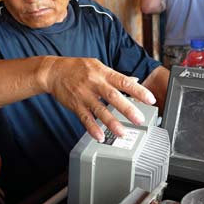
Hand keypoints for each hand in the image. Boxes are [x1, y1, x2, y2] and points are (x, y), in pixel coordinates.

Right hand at [39, 57, 155, 141]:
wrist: (53, 71)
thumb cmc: (77, 68)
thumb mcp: (98, 66)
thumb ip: (115, 76)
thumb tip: (134, 81)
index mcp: (103, 73)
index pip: (124, 81)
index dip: (138, 90)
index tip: (150, 99)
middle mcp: (95, 84)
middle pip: (113, 96)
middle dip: (127, 109)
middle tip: (139, 119)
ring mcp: (84, 95)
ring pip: (99, 110)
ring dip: (111, 122)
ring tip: (122, 133)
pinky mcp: (75, 104)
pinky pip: (84, 118)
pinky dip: (92, 128)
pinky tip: (99, 136)